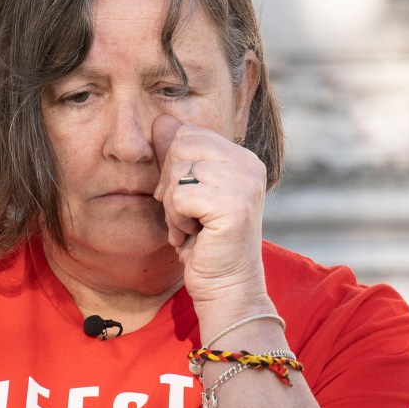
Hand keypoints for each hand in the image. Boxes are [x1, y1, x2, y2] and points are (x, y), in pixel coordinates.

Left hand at [152, 115, 270, 311]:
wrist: (226, 287)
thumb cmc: (204, 244)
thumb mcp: (186, 194)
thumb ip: (177, 157)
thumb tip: (160, 120)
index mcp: (242, 157)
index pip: (188, 134)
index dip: (173, 168)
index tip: (184, 201)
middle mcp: (248, 165)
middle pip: (180, 147)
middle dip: (170, 186)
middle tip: (187, 217)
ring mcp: (244, 184)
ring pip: (178, 172)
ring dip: (173, 207)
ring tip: (192, 228)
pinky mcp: (234, 206)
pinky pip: (180, 197)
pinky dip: (177, 221)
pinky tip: (194, 236)